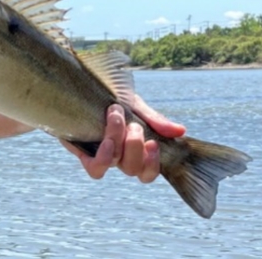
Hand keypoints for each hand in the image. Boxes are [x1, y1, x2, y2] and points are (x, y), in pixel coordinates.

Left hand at [61, 94, 185, 182]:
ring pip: (114, 164)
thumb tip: (181, 131)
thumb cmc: (111, 98)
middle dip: (135, 145)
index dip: (152, 166)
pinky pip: (95, 167)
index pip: (147, 173)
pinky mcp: (81, 151)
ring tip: (116, 116)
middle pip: (132, 169)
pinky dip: (104, 156)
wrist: (81, 86)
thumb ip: (155, 120)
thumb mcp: (136, 105)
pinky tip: (107, 141)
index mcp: (133, 149)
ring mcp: (99, 154)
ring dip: (119, 141)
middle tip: (133, 122)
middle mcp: (117, 156)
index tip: (153, 143)